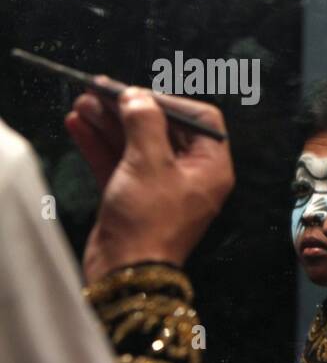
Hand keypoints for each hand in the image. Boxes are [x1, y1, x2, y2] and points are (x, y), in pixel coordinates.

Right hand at [67, 85, 232, 283]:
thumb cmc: (149, 220)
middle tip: (99, 91)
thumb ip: (145, 124)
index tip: (138, 94)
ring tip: (82, 103)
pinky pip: (120, 163)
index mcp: (211, 168)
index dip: (170, 102)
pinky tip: (78, 125)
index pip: (201, 120)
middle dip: (130, 110)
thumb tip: (138, 96)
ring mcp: (162, 188)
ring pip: (137, 145)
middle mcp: (192, 176)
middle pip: (164, 129)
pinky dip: (101, 145)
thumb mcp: (149, 163)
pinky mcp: (136, 199)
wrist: (126, 272)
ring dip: (110, 124)